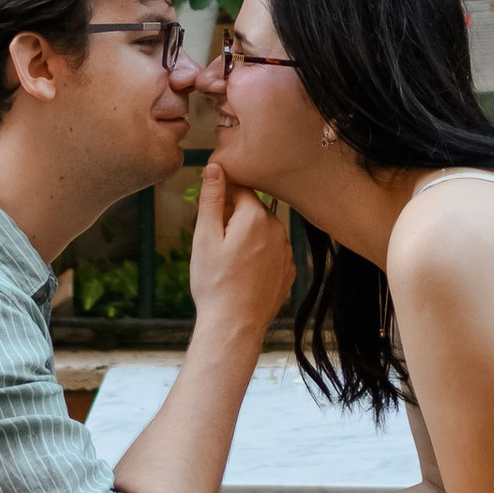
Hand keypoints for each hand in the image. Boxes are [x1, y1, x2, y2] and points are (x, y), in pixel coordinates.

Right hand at [188, 153, 290, 348]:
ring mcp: (286, 251)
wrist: (235, 326)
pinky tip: (244, 275)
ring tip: (229, 264)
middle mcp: (278, 229)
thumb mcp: (205, 237)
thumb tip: (215, 166)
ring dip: (246, 238)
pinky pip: (271, 253)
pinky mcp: (289, 271)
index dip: (219, 202)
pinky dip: (258, 257)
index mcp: (256, 216)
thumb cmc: (214, 282)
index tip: (209, 220)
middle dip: (232, 220)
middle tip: (215, 246)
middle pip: (251, 211)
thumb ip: (211, 198)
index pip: (238, 190)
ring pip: (262, 232)